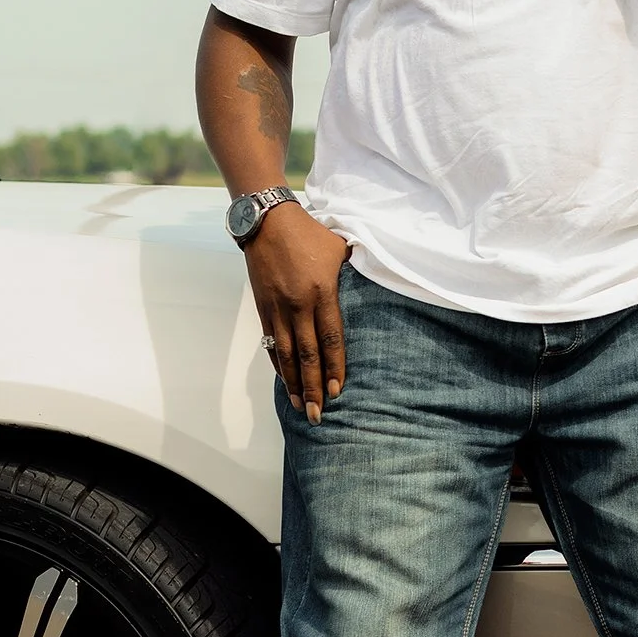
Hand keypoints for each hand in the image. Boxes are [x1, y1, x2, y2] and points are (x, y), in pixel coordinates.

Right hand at [242, 203, 350, 422]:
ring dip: (293, 383)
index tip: (337, 391)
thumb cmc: (310, 233)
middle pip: (306, 354)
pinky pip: (270, 342)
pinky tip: (285, 381)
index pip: (330, 339)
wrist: (267, 221)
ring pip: (285, 354)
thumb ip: (354, 274)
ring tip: (299, 406)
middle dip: (313, 387)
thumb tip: (374, 289)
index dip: (334, 367)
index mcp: (321, 292)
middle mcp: (298, 305)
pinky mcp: (263, 307)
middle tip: (317, 414)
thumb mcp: (340, 250)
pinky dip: (277, 364)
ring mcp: (277, 308)